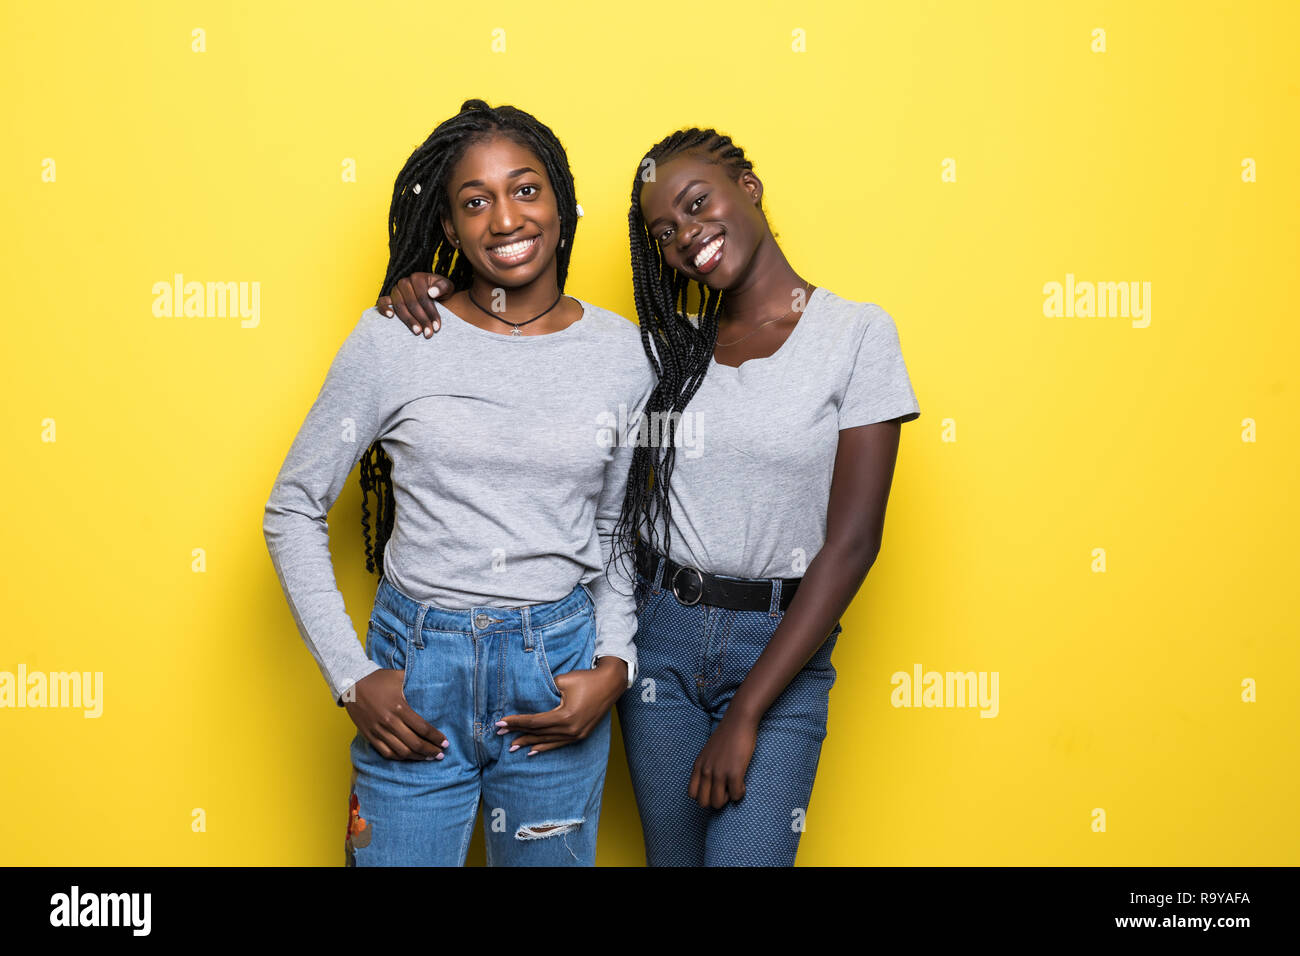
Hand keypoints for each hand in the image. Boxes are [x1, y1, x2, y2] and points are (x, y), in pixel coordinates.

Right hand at [344, 668, 448, 760]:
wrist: (351, 682)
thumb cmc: (378, 678)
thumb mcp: (399, 676)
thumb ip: (415, 680)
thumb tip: (433, 679)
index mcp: (399, 707)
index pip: (423, 728)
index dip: (436, 738)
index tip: (445, 743)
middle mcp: (390, 722)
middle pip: (415, 743)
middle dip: (431, 751)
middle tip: (441, 754)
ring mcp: (378, 730)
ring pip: (401, 751)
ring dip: (417, 757)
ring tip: (428, 757)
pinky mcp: (369, 735)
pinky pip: (386, 752)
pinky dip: (399, 757)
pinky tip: (409, 757)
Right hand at [376, 272, 453, 336]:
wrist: (433, 295)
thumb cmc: (440, 291)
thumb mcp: (447, 287)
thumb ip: (442, 287)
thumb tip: (431, 292)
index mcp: (417, 277)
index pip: (423, 297)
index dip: (431, 313)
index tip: (437, 326)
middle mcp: (404, 282)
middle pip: (412, 303)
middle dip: (422, 320)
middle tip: (429, 333)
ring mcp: (395, 290)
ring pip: (399, 306)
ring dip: (408, 320)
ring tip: (418, 332)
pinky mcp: (388, 298)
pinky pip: (381, 302)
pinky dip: (384, 308)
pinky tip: (390, 316)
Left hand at [495, 657, 626, 755]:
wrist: (611, 683)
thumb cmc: (586, 678)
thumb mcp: (562, 681)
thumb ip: (545, 691)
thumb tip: (529, 699)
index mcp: (565, 717)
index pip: (534, 722)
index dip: (516, 722)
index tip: (500, 723)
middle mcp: (571, 730)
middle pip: (539, 733)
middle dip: (518, 733)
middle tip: (500, 733)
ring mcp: (577, 735)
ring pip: (548, 741)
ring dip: (530, 743)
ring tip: (512, 747)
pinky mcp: (581, 735)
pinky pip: (559, 743)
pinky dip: (545, 746)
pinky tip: (533, 751)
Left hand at [688, 711, 757, 808]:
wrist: (739, 721)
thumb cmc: (727, 735)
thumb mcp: (708, 752)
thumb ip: (706, 766)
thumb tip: (710, 783)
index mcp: (698, 765)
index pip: (692, 794)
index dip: (704, 795)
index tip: (715, 788)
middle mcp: (706, 770)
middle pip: (703, 802)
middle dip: (716, 800)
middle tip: (725, 790)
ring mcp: (719, 772)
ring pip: (717, 803)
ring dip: (728, 799)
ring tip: (734, 786)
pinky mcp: (734, 773)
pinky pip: (736, 796)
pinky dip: (740, 793)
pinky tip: (743, 782)